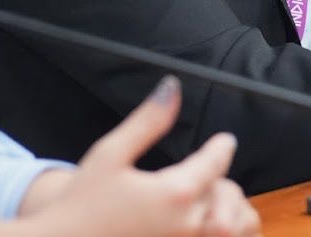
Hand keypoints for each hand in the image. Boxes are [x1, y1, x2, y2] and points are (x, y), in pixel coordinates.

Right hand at [6, 75, 260, 236]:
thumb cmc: (78, 207)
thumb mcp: (110, 154)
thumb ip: (148, 121)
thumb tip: (172, 87)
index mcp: (176, 193)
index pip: (216, 162)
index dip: (221, 147)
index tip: (224, 141)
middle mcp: (188, 225)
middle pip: (226, 194)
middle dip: (220, 180)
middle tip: (209, 172)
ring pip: (232, 227)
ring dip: (227, 212)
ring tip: (208, 202)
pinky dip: (218, 235)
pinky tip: (198, 226)